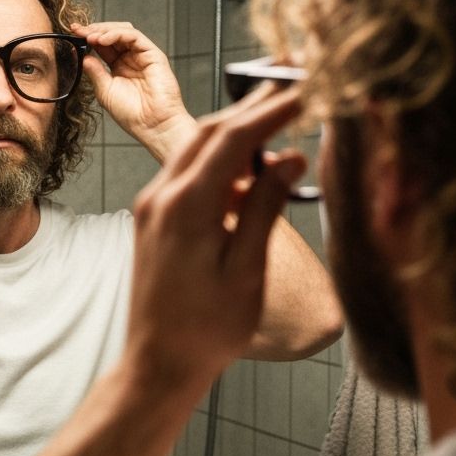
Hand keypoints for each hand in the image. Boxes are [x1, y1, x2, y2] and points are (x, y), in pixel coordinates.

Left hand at [74, 21, 194, 161]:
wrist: (152, 125)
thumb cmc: (132, 113)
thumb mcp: (105, 91)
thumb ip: (95, 72)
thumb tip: (82, 56)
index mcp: (119, 67)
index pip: (103, 45)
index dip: (88, 37)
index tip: (73, 33)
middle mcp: (131, 58)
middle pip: (112, 34)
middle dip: (94, 30)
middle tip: (78, 31)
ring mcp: (143, 55)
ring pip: (123, 31)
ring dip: (104, 30)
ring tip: (90, 36)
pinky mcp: (153, 55)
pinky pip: (135, 36)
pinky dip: (117, 34)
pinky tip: (103, 40)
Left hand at [124, 83, 307, 390]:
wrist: (159, 363)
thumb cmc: (206, 329)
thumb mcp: (247, 270)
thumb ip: (265, 208)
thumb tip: (289, 160)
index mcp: (186, 207)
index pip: (234, 138)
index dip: (272, 111)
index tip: (303, 93)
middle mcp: (161, 197)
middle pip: (209, 133)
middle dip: (252, 110)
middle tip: (291, 91)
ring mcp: (153, 207)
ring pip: (195, 150)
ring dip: (235, 136)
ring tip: (277, 128)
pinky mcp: (153, 220)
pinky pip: (187, 176)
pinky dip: (219, 165)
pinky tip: (249, 177)